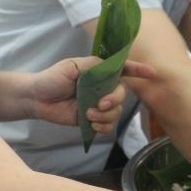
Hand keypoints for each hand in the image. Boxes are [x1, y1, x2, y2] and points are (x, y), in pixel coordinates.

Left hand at [31, 56, 156, 132]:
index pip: (123, 69)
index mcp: (99, 72)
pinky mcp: (92, 120)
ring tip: (88, 115)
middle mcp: (102, 88)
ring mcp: (98, 105)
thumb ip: (92, 65)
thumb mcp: (71, 66)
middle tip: (100, 104)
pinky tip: (92, 124)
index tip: (152, 73)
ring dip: (106, 115)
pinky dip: (103, 126)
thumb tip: (110, 67)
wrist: (37, 99)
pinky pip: (108, 126)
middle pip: (123, 94)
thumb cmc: (52, 78)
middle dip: (115, 100)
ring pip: (117, 112)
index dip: (139, 70)